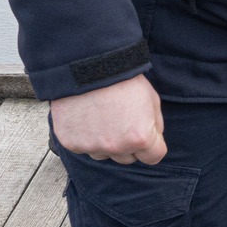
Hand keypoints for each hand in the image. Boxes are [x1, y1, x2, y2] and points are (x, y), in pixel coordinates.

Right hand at [50, 73, 164, 164]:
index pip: (154, 157)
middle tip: (121, 122)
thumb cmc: (123, 81)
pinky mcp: (71, 143)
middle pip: (128, 158)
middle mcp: (116, 147)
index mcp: (140, 138)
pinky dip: (85, 137)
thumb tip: (153, 140)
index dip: (152, 145)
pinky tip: (86, 118)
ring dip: (106, 143)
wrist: (87, 68)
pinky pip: (83, 147)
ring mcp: (91, 146)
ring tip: (102, 118)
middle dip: (129, 144)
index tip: (147, 135)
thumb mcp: (152, 100)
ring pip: (104, 154)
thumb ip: (155, 125)